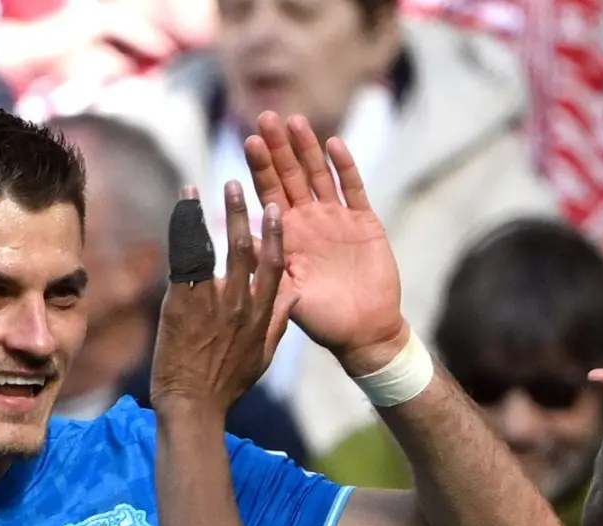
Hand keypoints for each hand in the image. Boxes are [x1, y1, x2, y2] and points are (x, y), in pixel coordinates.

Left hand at [150, 183, 286, 420]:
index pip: (274, 266)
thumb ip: (278, 322)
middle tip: (235, 185)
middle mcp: (240, 303)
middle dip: (241, 213)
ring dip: (209, 212)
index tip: (274, 210)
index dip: (275, 235)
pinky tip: (181, 206)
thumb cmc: (226, 385)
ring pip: (214, 246)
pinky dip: (183, 227)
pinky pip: (185, 256)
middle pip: (245, 248)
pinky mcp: (182, 302)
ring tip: (201, 188)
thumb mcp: (264, 356)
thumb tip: (292, 296)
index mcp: (261, 315)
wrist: (193, 405)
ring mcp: (211, 302)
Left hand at [245, 111, 405, 373]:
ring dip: (308, 149)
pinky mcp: (365, 222)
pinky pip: (353, 189)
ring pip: (320, 175)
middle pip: (291, 176)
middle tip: (267, 117)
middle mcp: (309, 221)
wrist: (363, 331)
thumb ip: (266, 262)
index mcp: (287, 235)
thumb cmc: (321, 317)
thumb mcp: (286, 290)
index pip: (269, 194)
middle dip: (280, 148)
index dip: (260, 168)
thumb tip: (238, 237)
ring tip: (296, 122)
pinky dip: (344, 168)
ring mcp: (338, 219)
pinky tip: (334, 145)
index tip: (247, 140)